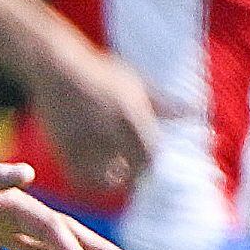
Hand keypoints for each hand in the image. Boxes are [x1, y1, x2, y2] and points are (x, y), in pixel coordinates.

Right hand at [20, 43, 165, 199]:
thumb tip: (195, 112)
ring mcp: (84, 140)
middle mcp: (110, 130)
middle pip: (131, 168)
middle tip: (129, 171)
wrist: (55, 68)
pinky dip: (87, 181)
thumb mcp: (135, 84)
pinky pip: (79, 178)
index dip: (148, 164)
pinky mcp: (63, 147)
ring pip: (104, 178)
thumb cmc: (99, 74)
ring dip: (111, 181)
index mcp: (131, 115)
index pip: (150, 154)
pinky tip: (90, 172)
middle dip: (132, 173)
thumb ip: (163, 104)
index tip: (144, 164)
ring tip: (112, 173)